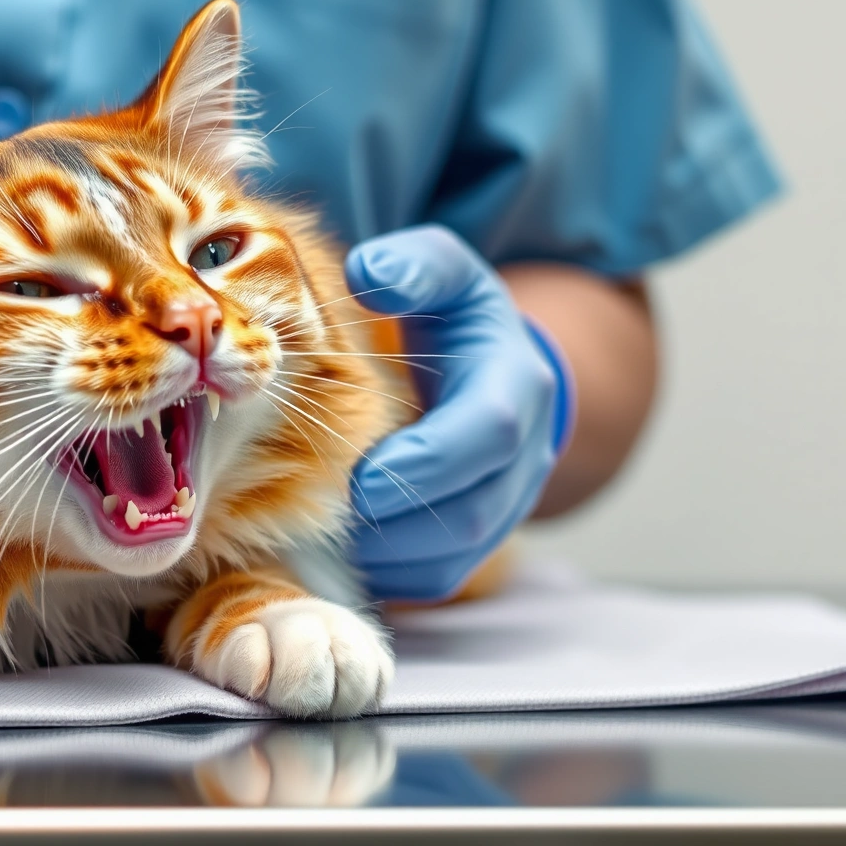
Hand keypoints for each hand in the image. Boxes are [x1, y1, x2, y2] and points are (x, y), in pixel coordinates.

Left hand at [346, 225, 565, 601]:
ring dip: (384, 556)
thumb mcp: (443, 271)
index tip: (361, 478)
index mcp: (519, 385)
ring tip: (320, 532)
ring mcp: (504, 507)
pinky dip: (383, 575)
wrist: (489, 370)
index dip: (427, 462)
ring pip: (453, 560)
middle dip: (396, 522)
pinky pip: (434, 580)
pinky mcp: (475, 544)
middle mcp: (525, 457)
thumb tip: (370, 273)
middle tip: (324, 511)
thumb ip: (413, 265)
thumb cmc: (453, 317)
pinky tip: (333, 548)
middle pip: (472, 513)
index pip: (489, 434)